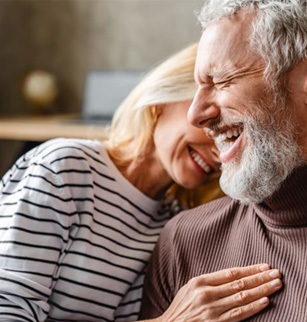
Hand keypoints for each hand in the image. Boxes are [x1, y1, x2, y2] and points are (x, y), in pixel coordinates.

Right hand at [156, 264, 281, 321]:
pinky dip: (253, 307)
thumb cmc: (181, 307)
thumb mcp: (190, 287)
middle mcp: (206, 294)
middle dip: (260, 277)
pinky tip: (265, 301)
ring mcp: (212, 310)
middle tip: (276, 272)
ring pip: (242, 297)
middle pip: (239, 283)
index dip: (249, 269)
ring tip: (275, 284)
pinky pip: (239, 314)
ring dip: (262, 290)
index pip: (231, 273)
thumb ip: (209, 281)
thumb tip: (232, 276)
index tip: (264, 265)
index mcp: (200, 281)